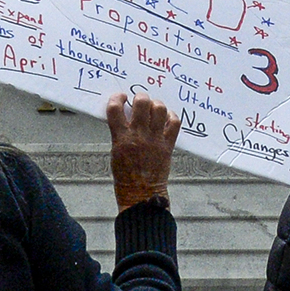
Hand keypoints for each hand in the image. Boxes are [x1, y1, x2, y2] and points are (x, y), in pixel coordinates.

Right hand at [106, 90, 179, 210]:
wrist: (141, 193)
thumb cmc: (125, 175)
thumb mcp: (115, 152)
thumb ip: (120, 133)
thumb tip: (125, 115)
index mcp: (121, 138)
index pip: (115, 109)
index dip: (117, 98)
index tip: (120, 98)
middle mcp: (138, 136)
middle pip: (142, 103)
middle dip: (140, 97)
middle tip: (140, 100)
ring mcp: (154, 139)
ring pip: (159, 109)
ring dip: (156, 105)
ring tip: (153, 108)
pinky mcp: (167, 145)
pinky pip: (174, 123)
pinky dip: (171, 117)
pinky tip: (166, 118)